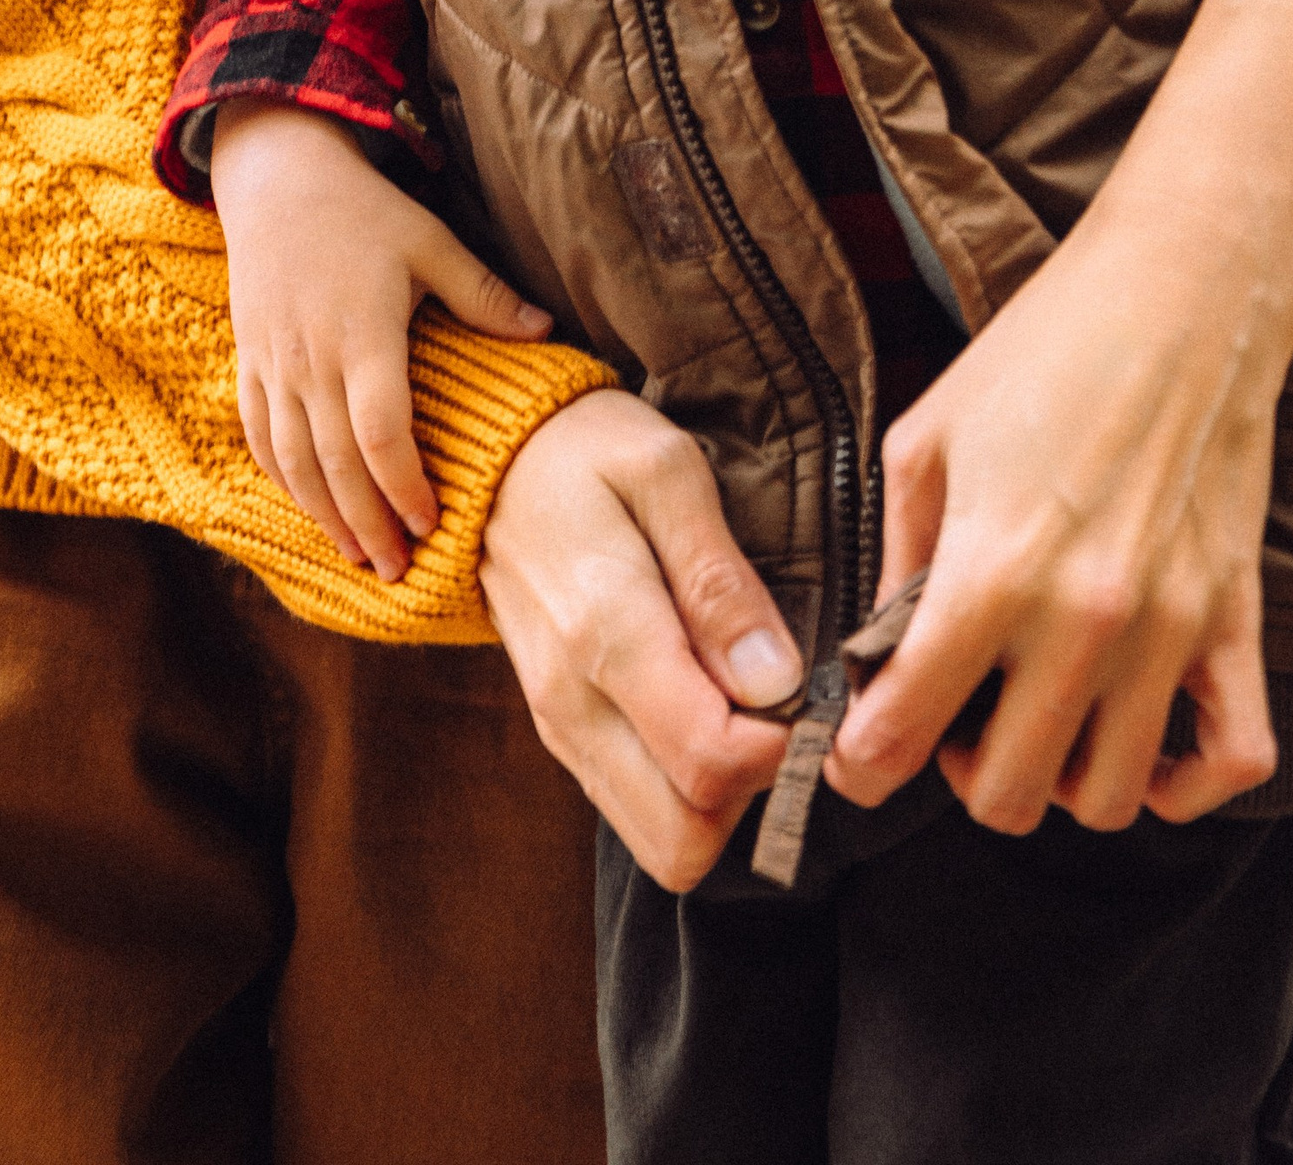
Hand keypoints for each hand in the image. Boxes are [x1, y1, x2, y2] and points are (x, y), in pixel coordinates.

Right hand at [211, 100, 550, 581]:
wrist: (278, 177)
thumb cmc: (363, 209)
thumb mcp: (432, 242)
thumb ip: (484, 294)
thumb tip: (548, 330)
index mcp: (363, 335)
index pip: (381, 433)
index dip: (404, 487)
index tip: (431, 522)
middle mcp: (312, 360)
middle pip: (337, 464)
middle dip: (369, 524)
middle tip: (399, 569)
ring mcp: (274, 364)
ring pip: (294, 461)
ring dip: (325, 515)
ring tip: (358, 555)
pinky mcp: (250, 361)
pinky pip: (260, 435)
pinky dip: (284, 479)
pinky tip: (310, 506)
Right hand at [480, 387, 800, 891]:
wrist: (488, 460)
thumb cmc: (587, 451)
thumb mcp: (667, 472)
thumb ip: (720, 580)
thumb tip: (776, 682)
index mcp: (605, 632)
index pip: (708, 762)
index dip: (780, 747)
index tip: (804, 691)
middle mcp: (574, 702)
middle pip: (683, 838)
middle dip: (752, 795)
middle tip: (776, 711)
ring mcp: (560, 728)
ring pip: (660, 841)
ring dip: (720, 800)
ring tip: (741, 704)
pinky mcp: (560, 734)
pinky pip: (635, 809)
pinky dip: (683, 788)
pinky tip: (703, 706)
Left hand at [826, 216, 1282, 836]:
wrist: (1181, 293)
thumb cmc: (1042, 352)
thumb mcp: (928, 440)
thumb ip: (901, 560)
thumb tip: (881, 658)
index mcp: (990, 570)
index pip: (904, 729)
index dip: (861, 764)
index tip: (855, 760)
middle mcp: (1082, 620)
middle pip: (1005, 794)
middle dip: (955, 773)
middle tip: (948, 719)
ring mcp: (1170, 632)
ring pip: (1104, 800)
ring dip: (1055, 779)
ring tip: (1032, 719)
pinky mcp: (1237, 623)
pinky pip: (1234, 765)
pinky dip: (1181, 784)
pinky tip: (1134, 743)